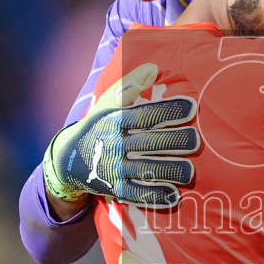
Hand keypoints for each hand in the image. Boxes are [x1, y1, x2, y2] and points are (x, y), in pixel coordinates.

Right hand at [43, 63, 199, 208]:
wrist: (68, 158)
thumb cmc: (97, 125)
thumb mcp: (106, 102)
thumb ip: (129, 86)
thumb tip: (154, 67)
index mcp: (115, 120)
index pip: (144, 114)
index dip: (168, 110)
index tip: (191, 107)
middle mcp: (115, 144)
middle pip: (148, 143)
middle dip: (174, 142)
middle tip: (196, 141)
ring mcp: (115, 168)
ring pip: (145, 170)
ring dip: (169, 171)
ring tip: (190, 172)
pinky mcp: (115, 188)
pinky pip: (136, 194)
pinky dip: (154, 196)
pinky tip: (173, 195)